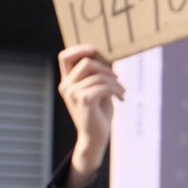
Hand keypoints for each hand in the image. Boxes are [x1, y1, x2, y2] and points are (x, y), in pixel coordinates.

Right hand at [57, 45, 124, 186]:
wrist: (95, 138)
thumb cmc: (98, 114)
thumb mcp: (97, 91)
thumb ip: (96, 75)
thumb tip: (101, 55)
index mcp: (67, 83)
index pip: (65, 57)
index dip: (79, 49)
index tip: (95, 51)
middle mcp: (66, 86)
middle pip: (87, 62)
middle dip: (107, 69)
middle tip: (118, 80)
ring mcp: (73, 93)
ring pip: (99, 75)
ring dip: (116, 83)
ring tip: (123, 92)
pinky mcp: (84, 100)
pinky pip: (104, 86)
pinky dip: (117, 90)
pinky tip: (122, 98)